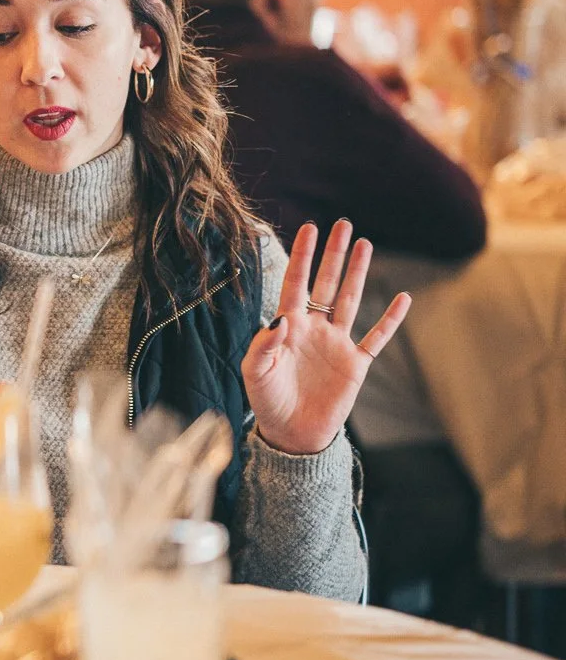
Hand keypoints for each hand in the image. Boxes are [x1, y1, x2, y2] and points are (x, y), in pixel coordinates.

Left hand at [242, 221, 410, 455]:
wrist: (292, 434)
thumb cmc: (267, 402)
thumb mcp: (255, 373)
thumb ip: (263, 346)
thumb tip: (279, 318)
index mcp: (288, 327)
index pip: (296, 283)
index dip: (302, 256)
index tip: (308, 227)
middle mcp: (314, 329)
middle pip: (326, 283)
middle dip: (333, 254)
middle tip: (343, 224)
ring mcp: (337, 344)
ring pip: (350, 300)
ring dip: (358, 274)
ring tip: (365, 245)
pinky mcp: (356, 364)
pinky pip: (376, 337)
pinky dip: (391, 319)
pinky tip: (404, 297)